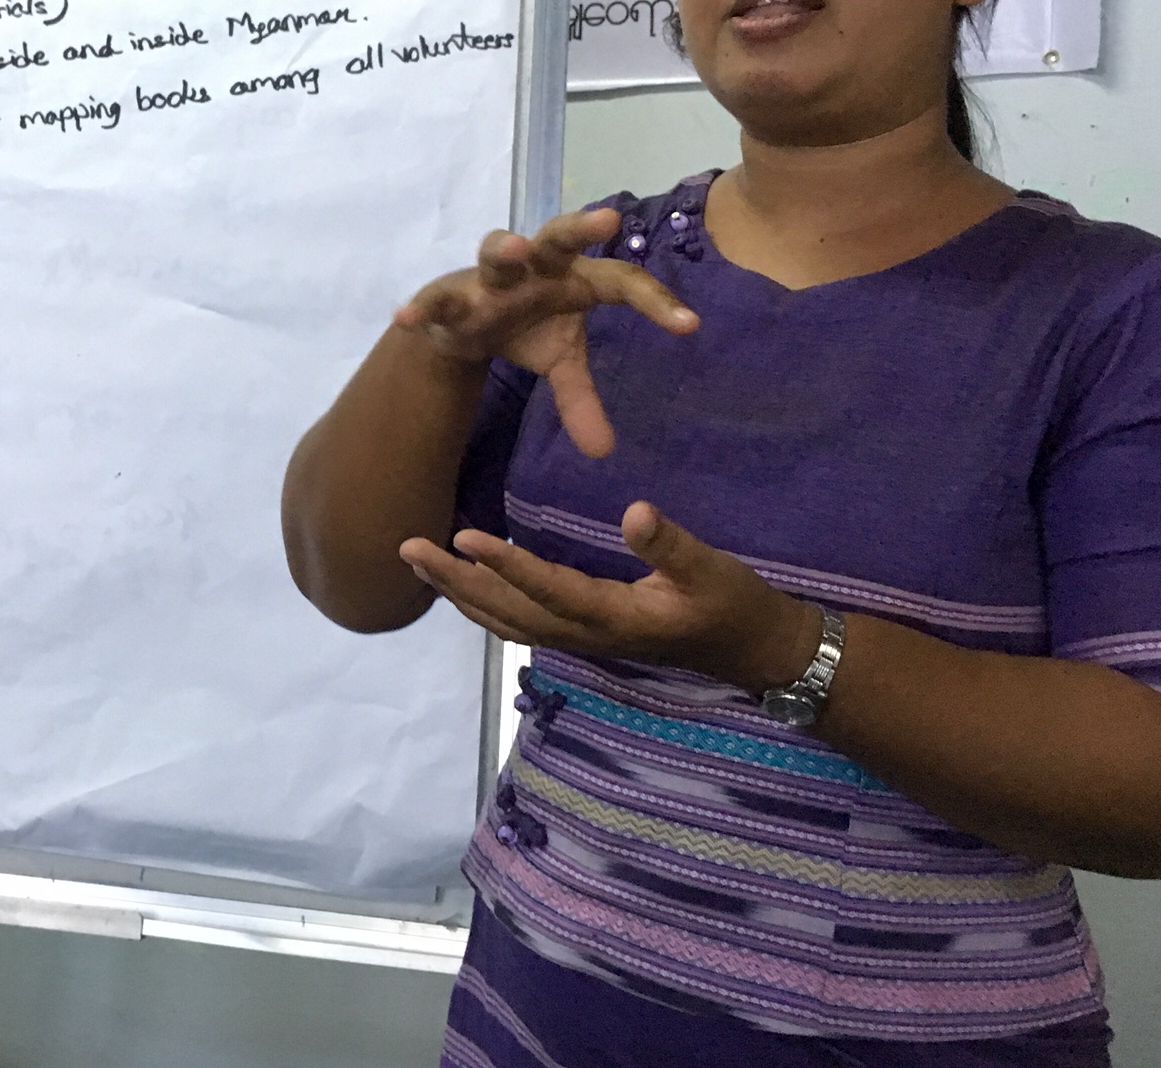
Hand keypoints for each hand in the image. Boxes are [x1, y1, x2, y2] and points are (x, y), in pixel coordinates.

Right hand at [393, 209, 697, 456]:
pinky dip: (423, 308)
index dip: (655, 301)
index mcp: (573, 277)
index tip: (691, 326)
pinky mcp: (450, 295)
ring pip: (496, 253)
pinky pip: (438, 299)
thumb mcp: (559, 361)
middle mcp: (534, 266)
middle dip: (580, 227)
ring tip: (509, 246)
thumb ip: (582, 399)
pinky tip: (405, 319)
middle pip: (559, 237)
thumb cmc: (525, 327)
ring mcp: (490, 278)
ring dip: (501, 248)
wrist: (463, 321)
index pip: (621, 280)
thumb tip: (606, 453)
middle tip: (609, 217)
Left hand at [400, 502, 822, 693]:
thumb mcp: (712, 570)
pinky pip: (518, 625)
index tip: (464, 536)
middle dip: (456, 581)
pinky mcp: (582, 635)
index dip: (505, 565)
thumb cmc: (733, 605)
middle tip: (408, 547)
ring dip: (459, 595)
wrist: (752, 650)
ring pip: (504, 622)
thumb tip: (635, 511)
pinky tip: (461, 586)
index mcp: (613, 617)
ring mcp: (580, 640)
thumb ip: (672, 545)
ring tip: (418, 564)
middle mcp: (585, 635)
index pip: (547, 589)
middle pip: (506, 612)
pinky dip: (481, 606)